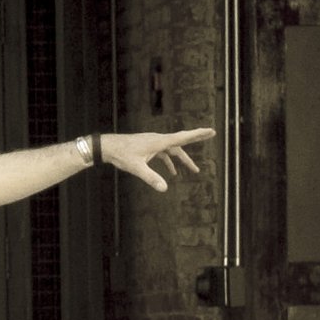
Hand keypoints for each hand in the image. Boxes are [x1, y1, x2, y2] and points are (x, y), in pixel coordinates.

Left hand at [100, 128, 214, 190]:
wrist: (107, 147)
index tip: (211, 131)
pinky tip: (172, 173)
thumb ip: (151, 178)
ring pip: (173, 150)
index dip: (198, 134)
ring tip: (194, 170)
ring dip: (182, 159)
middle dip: (196, 138)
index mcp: (159, 142)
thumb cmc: (122, 155)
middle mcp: (159, 140)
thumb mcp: (137, 168)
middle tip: (211, 134)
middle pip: (181, 140)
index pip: (183, 137)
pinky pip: (163, 154)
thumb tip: (164, 188)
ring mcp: (153, 143)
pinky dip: (169, 162)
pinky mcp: (148, 147)